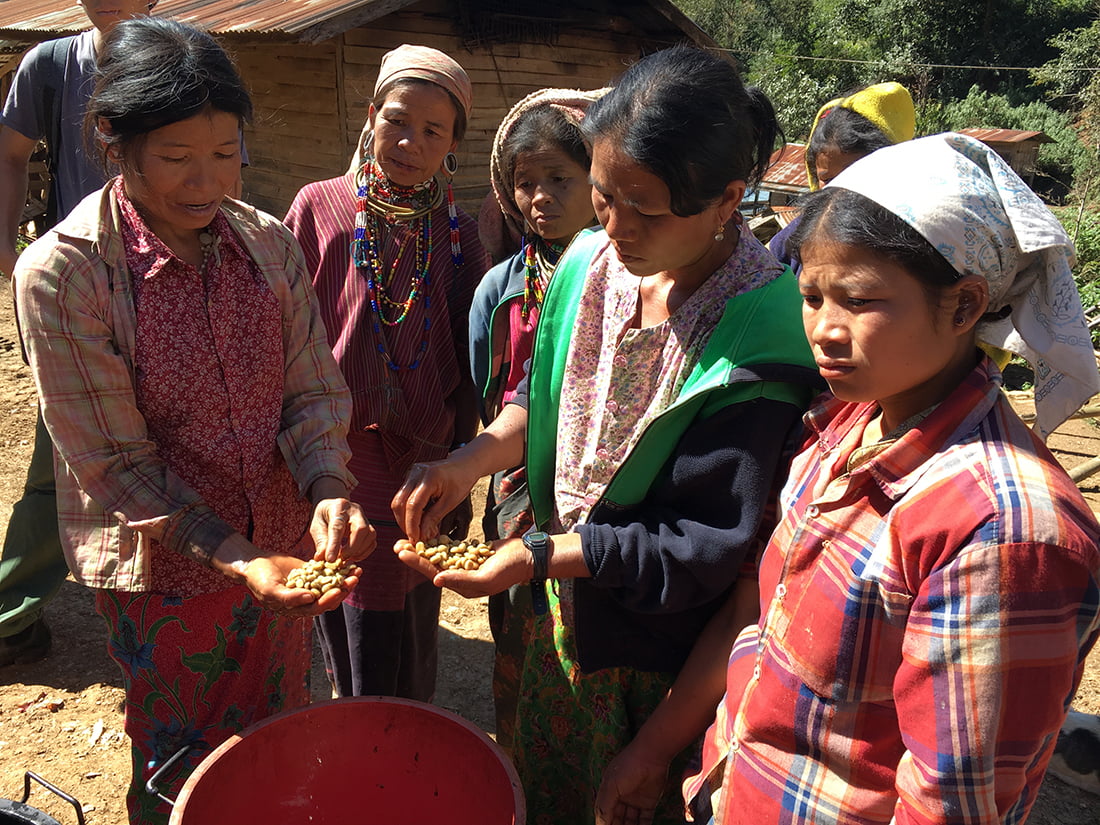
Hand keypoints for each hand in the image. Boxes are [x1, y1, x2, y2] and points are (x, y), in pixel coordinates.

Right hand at [242, 554, 361, 616]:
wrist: (254, 563)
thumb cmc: (259, 579)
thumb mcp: (271, 589)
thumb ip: (290, 598)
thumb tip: (311, 599)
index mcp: (297, 609)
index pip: (317, 607)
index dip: (330, 599)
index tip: (340, 589)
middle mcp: (306, 600)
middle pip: (329, 597)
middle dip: (343, 589)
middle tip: (355, 578)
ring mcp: (310, 586)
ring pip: (332, 586)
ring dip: (345, 579)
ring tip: (357, 570)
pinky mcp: (311, 574)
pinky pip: (327, 573)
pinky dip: (338, 568)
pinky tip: (348, 561)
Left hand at [310, 498, 375, 562]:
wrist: (334, 508)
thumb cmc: (324, 518)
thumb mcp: (316, 527)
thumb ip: (320, 541)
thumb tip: (321, 558)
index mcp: (338, 507)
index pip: (338, 526)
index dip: (334, 544)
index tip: (330, 559)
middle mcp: (355, 511)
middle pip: (360, 529)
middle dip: (351, 548)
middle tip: (340, 559)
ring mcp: (365, 518)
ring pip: (370, 535)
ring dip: (358, 551)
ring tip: (345, 559)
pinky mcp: (370, 528)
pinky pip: (372, 542)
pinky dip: (364, 552)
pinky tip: (353, 557)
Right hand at [391, 457, 479, 542]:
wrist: (464, 463)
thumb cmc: (461, 480)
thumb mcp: (451, 501)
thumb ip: (434, 517)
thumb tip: (422, 535)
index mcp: (428, 478)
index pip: (412, 505)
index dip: (412, 525)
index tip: (415, 539)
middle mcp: (415, 473)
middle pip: (399, 503)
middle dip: (404, 523)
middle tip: (415, 537)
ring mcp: (410, 473)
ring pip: (398, 501)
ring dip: (405, 518)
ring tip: (419, 530)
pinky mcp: (410, 477)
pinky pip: (403, 497)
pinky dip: (408, 511)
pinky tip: (419, 520)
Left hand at [392, 537, 529, 597]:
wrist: (527, 558)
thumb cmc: (508, 570)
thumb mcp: (485, 579)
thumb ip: (461, 580)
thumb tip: (436, 579)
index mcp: (461, 586)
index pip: (433, 573)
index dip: (416, 562)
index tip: (401, 551)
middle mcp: (460, 577)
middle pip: (432, 565)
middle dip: (415, 555)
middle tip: (397, 544)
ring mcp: (465, 565)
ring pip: (439, 556)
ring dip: (423, 548)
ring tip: (407, 538)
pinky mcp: (470, 554)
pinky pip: (451, 549)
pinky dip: (439, 543)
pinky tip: (428, 535)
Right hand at [594, 742, 669, 824]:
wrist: (652, 755)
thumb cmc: (628, 765)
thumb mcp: (611, 785)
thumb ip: (605, 805)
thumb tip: (600, 823)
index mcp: (609, 792)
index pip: (604, 813)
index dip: (605, 824)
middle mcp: (621, 798)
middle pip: (617, 819)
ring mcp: (635, 801)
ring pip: (630, 822)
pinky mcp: (649, 803)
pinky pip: (644, 820)